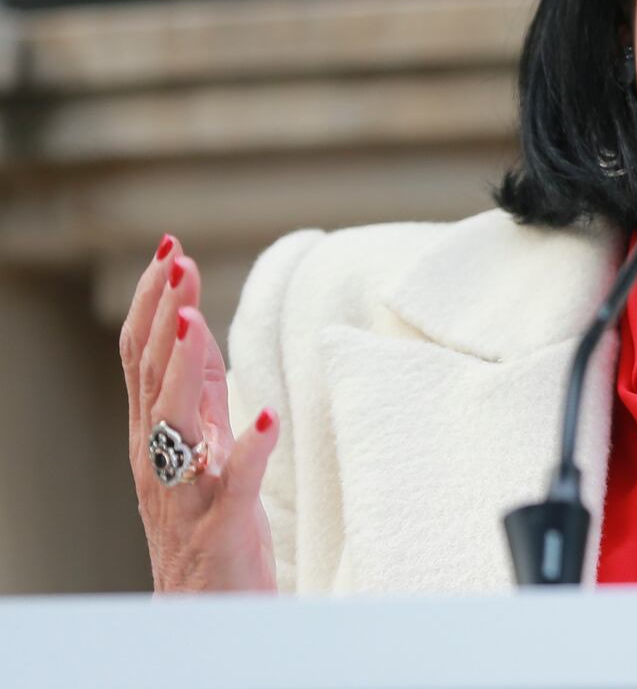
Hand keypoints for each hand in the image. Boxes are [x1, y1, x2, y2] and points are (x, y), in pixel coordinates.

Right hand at [120, 235, 278, 591]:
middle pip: (152, 378)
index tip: (171, 249)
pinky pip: (232, 488)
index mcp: (155, 436)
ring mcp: (186, 495)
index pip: (143, 358)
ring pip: (173, 426)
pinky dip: (247, 452)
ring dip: (185, 370)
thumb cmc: (206, 525)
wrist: (205, 612)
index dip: (153, 303)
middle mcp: (160, 460)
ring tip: (196, 321)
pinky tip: (266, 419)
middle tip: (177, 261)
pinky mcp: (221, 529)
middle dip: (162, 316)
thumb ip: (199, 393)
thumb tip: (199, 328)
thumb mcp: (200, 444)